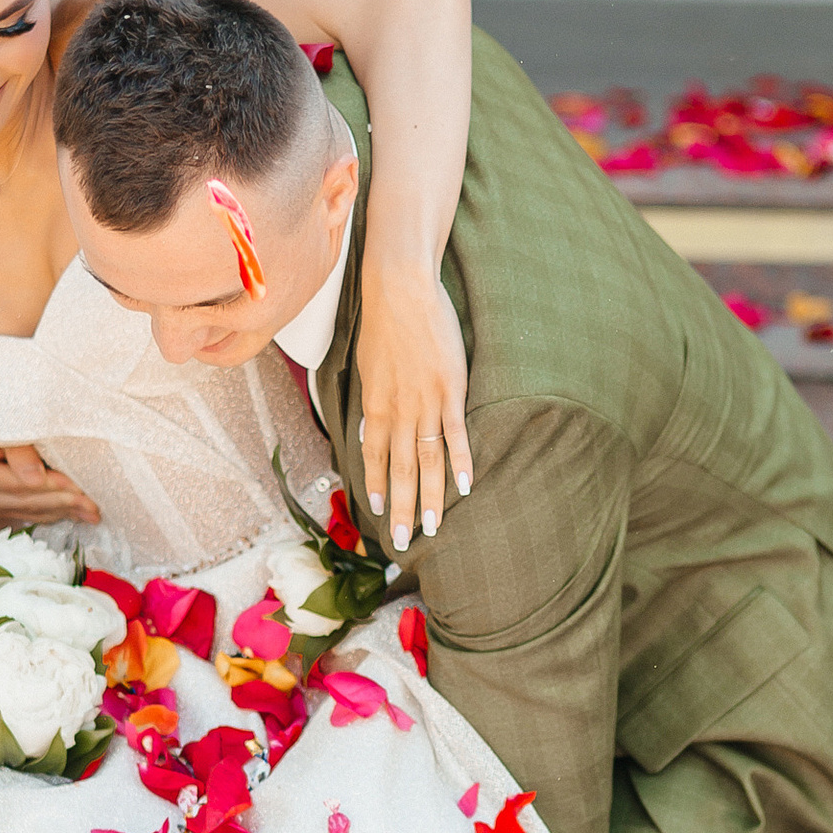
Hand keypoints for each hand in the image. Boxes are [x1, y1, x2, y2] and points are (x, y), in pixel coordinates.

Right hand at [0, 440, 101, 530]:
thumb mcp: (0, 426)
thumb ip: (18, 449)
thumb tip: (36, 478)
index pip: (17, 484)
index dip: (49, 486)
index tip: (77, 487)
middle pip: (25, 501)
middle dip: (62, 503)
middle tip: (93, 505)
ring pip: (29, 510)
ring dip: (62, 511)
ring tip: (91, 512)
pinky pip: (28, 513)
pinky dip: (53, 512)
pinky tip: (74, 513)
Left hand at [354, 255, 472, 552]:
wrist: (400, 289)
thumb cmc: (384, 323)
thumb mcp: (368, 366)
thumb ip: (373, 401)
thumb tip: (369, 429)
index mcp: (375, 405)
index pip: (375, 457)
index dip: (378, 487)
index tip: (379, 515)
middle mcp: (397, 410)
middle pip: (400, 469)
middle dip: (400, 508)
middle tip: (403, 542)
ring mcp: (425, 401)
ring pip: (427, 460)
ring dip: (430, 497)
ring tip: (432, 527)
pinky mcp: (450, 389)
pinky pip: (455, 433)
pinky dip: (460, 461)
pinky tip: (464, 487)